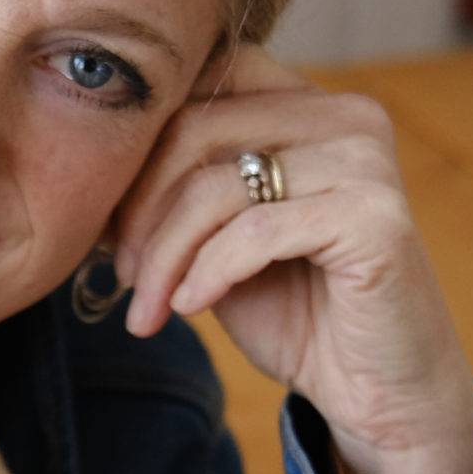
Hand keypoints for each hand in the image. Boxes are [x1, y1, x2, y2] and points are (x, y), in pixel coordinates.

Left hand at [104, 45, 472, 473]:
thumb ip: (177, 193)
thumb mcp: (220, 241)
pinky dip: (207, 273)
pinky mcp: (375, 218)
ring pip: (216, 185)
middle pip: (197, 128)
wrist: (379, 392)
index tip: (111, 222)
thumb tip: (93, 171)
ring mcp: (365, 163)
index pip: (202, 81)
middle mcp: (347, 116)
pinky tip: (190, 308)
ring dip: (166, 254)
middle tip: (123, 275)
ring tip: (148, 306)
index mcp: (311, 105)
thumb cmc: (299, 314)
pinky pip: (254, 232)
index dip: (142, 148)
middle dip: (140, 208)